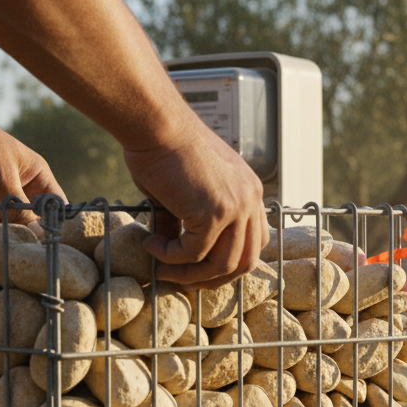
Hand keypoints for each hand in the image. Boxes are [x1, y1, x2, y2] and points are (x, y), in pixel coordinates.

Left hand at [0, 109, 63, 229]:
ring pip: (3, 226)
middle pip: (29, 221)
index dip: (54, 224)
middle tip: (14, 240)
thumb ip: (18, 207)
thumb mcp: (1, 175)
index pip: (54, 206)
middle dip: (23, 232)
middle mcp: (17, 189)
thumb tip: (38, 234)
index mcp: (35, 177)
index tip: (48, 242)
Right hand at [124, 115, 267, 287]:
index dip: (230, 260)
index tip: (202, 268)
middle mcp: (250, 199)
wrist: (157, 125)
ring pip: (223, 265)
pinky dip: (170, 258)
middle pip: (246, 260)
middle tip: (184, 281)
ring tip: (162, 268)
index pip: (255, 240)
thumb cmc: (164, 148)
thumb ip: (183, 222)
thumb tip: (170, 252)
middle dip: (214, 278)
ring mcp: (236, 207)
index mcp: (249, 191)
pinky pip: (194, 253)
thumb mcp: (183, 192)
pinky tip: (151, 245)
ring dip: (190, 275)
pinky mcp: (214, 213)